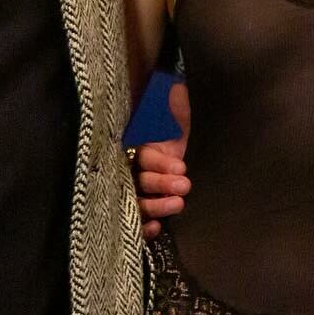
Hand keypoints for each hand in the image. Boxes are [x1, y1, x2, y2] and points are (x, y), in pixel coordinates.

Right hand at [134, 81, 191, 240]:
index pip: (143, 156)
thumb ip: (174, 105)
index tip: (180, 166)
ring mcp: (136, 188)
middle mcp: (130, 169)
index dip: (160, 162)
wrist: (172, 137)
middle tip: (183, 185)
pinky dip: (144, 227)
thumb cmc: (170, 125)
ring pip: (136, 201)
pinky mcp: (145, 204)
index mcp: (135, 146)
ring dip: (156, 205)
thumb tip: (177, 87)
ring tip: (178, 203)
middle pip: (137, 180)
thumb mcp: (173, 114)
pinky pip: (137, 220)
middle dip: (160, 184)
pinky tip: (157, 227)